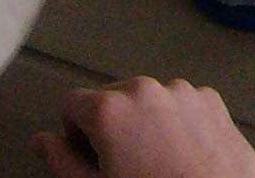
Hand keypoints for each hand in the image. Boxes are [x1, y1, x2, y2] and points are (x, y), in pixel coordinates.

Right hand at [35, 76, 254, 177]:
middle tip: (123, 164)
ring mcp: (182, 92)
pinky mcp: (210, 100)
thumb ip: (62, 161)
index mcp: (110, 109)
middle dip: (112, 126)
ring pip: (150, 101)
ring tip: (157, 163)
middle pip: (112, 98)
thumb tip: (45, 142)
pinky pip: (182, 104)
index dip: (74, 133)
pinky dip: (178, 123)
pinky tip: (182, 155)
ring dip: (146, 123)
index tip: (86, 153)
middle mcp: (146, 90)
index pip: (72, 104)